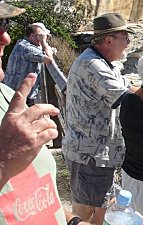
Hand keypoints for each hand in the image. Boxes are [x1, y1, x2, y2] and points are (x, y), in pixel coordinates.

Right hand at [0, 73, 59, 187]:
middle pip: (39, 108)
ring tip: (51, 128)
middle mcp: (19, 122)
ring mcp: (27, 132)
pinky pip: (50, 133)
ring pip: (46, 121)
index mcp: (10, 118)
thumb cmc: (2, 149)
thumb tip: (35, 120)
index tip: (32, 75)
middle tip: (55, 111)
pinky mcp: (34, 142)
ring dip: (51, 124)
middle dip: (49, 108)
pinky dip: (53, 133)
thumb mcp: (6, 130)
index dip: (26, 84)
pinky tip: (52, 135)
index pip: (18, 97)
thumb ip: (18, 123)